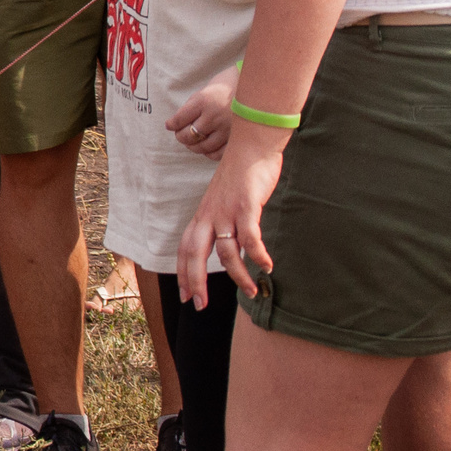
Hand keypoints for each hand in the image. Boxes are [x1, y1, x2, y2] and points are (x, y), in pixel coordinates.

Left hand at [164, 64, 240, 159]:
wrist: (259, 86)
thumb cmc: (230, 85)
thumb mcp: (207, 89)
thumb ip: (194, 105)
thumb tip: (180, 122)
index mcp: (203, 101)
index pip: (179, 120)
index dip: (171, 124)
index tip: (170, 125)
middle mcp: (213, 116)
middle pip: (188, 135)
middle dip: (181, 136)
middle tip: (180, 134)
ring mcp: (226, 129)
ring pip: (202, 147)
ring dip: (193, 146)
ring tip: (192, 142)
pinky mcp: (237, 138)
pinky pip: (219, 153)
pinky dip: (210, 153)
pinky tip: (208, 147)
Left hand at [176, 123, 290, 299]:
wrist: (251, 145)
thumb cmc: (241, 176)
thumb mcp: (224, 202)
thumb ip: (224, 223)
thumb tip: (232, 247)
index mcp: (202, 216)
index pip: (185, 249)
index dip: (183, 273)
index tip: (185, 295)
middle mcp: (209, 215)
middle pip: (195, 254)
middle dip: (195, 282)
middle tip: (200, 305)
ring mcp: (226, 211)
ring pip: (226, 252)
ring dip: (238, 275)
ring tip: (254, 291)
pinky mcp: (246, 206)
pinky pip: (250, 237)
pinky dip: (258, 254)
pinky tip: (267, 266)